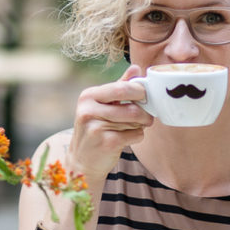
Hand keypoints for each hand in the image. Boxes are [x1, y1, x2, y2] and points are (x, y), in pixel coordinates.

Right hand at [68, 65, 153, 179]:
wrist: (81, 161)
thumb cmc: (95, 129)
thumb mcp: (101, 106)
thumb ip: (119, 86)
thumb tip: (136, 68)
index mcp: (88, 96)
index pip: (121, 88)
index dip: (139, 92)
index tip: (146, 97)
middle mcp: (89, 110)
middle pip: (132, 106)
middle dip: (145, 112)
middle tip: (148, 116)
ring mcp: (96, 127)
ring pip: (135, 121)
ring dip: (141, 125)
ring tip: (135, 127)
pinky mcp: (107, 143)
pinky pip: (135, 135)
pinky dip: (137, 136)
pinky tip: (127, 138)